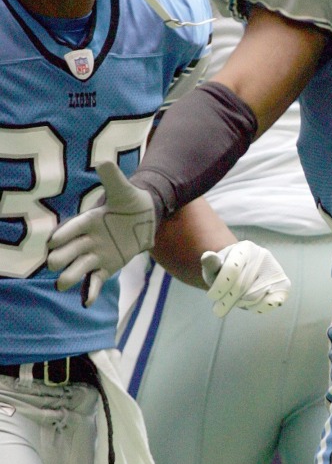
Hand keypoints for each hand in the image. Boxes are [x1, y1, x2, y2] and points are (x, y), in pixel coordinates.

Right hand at [47, 161, 155, 306]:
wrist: (145, 217)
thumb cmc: (130, 201)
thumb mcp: (124, 190)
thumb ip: (112, 178)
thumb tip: (103, 161)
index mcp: (89, 220)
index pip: (74, 228)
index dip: (65, 234)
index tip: (52, 241)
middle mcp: (88, 239)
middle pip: (70, 250)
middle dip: (61, 257)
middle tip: (54, 263)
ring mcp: (95, 255)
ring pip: (79, 268)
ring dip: (70, 276)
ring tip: (62, 285)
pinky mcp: (106, 267)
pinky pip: (96, 281)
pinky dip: (91, 291)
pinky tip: (86, 302)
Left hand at [201, 241, 290, 316]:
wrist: (242, 274)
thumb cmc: (224, 272)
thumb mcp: (214, 268)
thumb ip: (211, 265)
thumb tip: (207, 256)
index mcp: (245, 248)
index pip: (232, 269)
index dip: (219, 287)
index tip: (211, 296)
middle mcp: (262, 255)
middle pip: (242, 286)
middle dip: (227, 300)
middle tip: (218, 308)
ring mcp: (275, 269)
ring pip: (254, 296)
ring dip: (240, 304)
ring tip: (235, 300)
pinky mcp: (283, 284)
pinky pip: (270, 303)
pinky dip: (257, 308)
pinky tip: (249, 304)